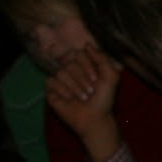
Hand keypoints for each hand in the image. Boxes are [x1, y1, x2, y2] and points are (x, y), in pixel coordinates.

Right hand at [46, 44, 123, 161]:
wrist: (94, 117)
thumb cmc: (104, 98)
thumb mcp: (110, 76)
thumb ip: (101, 58)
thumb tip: (87, 45)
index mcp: (85, 63)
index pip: (79, 53)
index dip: (87, 66)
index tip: (96, 79)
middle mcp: (72, 69)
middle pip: (69, 63)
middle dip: (82, 78)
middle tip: (90, 91)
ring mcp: (60, 79)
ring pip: (60, 73)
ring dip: (74, 87)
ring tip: (82, 97)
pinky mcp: (51, 90)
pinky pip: (51, 82)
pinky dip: (63, 91)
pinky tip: (69, 99)